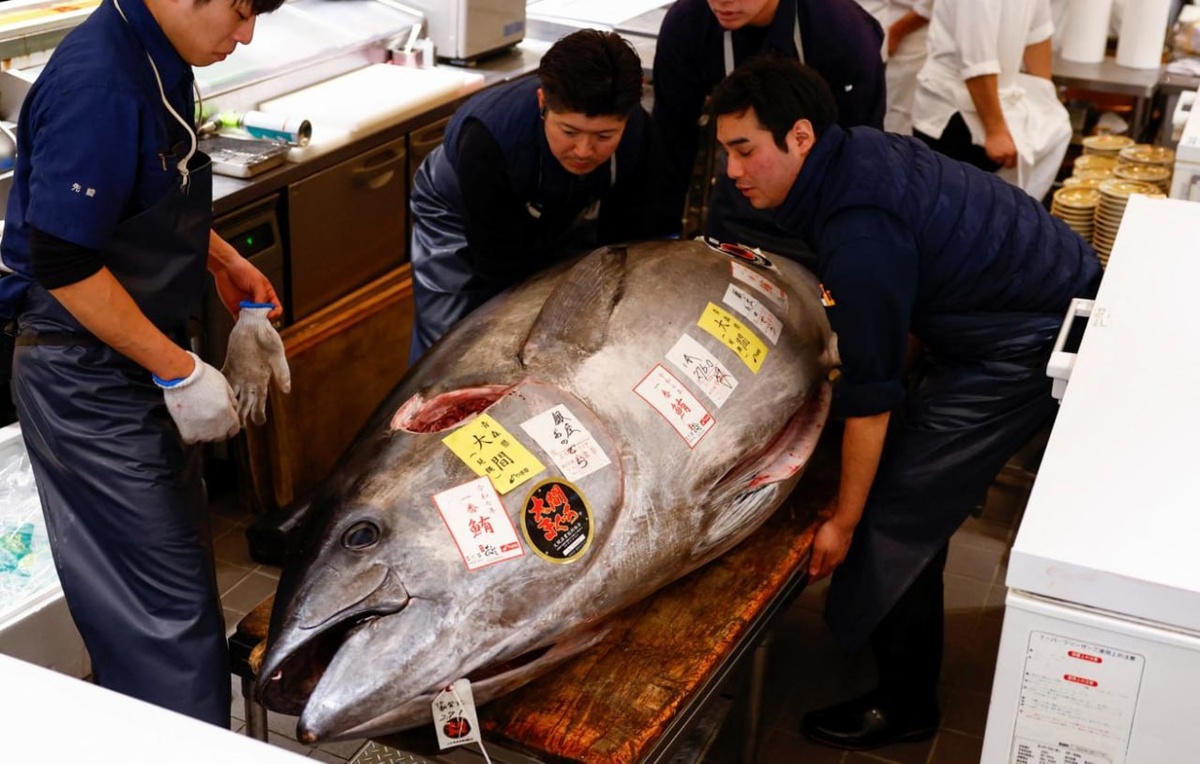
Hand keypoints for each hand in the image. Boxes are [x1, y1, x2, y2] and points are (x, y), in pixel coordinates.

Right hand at [155, 351, 240, 443]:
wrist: (181, 376)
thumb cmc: (202, 377)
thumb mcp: (224, 385)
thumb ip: (230, 400)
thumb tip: (232, 408)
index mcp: (228, 415)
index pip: (233, 430)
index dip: (228, 425)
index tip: (222, 420)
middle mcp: (218, 427)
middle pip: (220, 435)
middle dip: (216, 428)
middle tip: (206, 415)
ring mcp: (203, 432)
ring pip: (206, 438)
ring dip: (202, 430)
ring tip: (195, 414)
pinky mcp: (188, 433)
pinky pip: (191, 439)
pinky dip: (189, 432)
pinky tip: (187, 420)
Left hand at [209, 233, 282, 320]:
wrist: (225, 267)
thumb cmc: (243, 270)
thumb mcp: (256, 281)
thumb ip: (261, 297)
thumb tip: (262, 311)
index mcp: (267, 295)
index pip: (276, 308)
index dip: (274, 314)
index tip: (268, 315)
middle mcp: (258, 302)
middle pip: (266, 317)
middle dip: (263, 320)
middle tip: (258, 321)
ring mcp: (248, 307)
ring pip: (253, 321)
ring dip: (252, 323)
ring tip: (249, 322)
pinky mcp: (236, 310)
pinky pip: (240, 321)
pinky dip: (241, 324)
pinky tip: (241, 323)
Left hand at [222, 302, 290, 425]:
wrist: (255, 323)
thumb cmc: (269, 337)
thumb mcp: (278, 355)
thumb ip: (282, 372)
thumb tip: (286, 391)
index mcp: (263, 378)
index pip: (261, 399)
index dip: (259, 412)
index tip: (258, 423)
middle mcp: (251, 378)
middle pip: (246, 400)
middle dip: (243, 414)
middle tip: (238, 428)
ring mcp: (239, 372)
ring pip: (234, 393)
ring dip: (231, 404)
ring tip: (226, 416)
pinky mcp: (230, 364)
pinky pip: (223, 377)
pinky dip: (220, 386)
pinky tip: (214, 394)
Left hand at [807, 503, 855, 580]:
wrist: (844, 522)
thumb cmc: (830, 533)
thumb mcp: (818, 547)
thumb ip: (816, 561)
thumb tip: (813, 574)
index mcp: (830, 562)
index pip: (820, 574)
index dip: (813, 579)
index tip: (808, 583)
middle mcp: (837, 560)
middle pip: (826, 571)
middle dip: (819, 575)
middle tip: (812, 577)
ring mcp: (841, 554)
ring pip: (831, 565)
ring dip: (824, 568)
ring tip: (818, 569)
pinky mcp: (843, 547)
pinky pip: (835, 558)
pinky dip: (829, 561)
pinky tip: (828, 558)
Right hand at [984, 128, 1018, 168]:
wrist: (996, 129)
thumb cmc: (1006, 133)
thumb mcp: (1015, 142)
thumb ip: (1016, 151)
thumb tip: (1016, 157)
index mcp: (1013, 153)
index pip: (1014, 164)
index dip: (1014, 162)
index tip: (1013, 161)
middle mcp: (1005, 156)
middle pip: (1007, 165)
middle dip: (1008, 162)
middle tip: (1007, 157)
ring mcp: (997, 156)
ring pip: (1000, 162)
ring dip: (1000, 159)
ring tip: (1001, 151)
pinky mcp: (990, 155)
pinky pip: (993, 159)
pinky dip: (994, 156)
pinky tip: (996, 150)